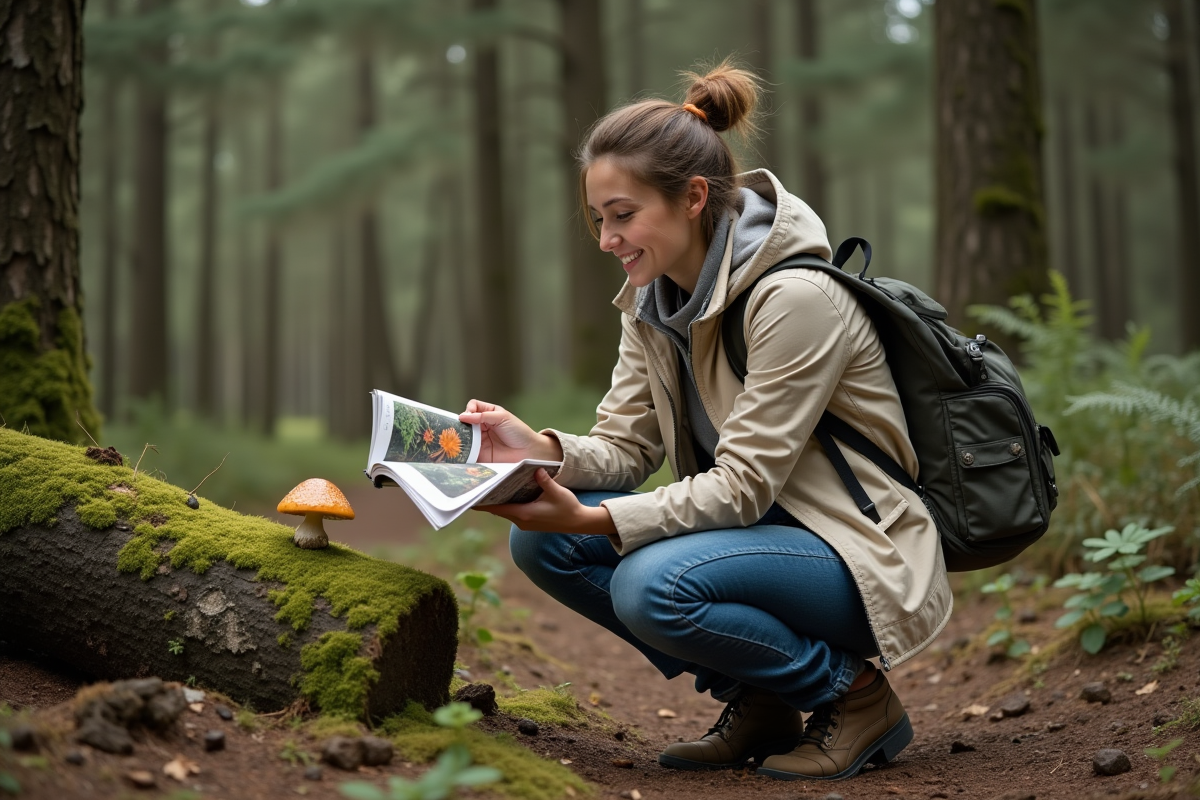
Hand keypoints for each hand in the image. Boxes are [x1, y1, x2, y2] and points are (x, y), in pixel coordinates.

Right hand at [459, 399, 563, 462]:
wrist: (528, 452)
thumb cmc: (519, 432)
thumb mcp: (502, 418)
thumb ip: (483, 416)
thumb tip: (463, 416)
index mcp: (488, 414)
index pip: (473, 407)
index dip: (469, 409)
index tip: (469, 415)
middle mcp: (482, 426)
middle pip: (465, 422)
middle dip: (460, 424)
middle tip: (458, 428)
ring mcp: (480, 440)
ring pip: (464, 436)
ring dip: (459, 437)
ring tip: (456, 438)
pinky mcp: (480, 454)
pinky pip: (467, 451)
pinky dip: (462, 450)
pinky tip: (460, 449)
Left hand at [476, 469, 616, 534]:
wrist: (579, 522)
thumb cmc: (568, 508)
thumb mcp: (557, 492)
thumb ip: (545, 481)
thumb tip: (536, 469)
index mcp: (524, 514)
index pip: (497, 508)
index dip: (482, 502)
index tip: (468, 496)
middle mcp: (521, 521)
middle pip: (497, 509)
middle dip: (486, 499)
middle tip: (473, 485)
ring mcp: (524, 522)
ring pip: (504, 510)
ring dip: (495, 500)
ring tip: (484, 486)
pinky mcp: (528, 521)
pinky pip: (511, 511)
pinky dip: (505, 503)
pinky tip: (502, 491)